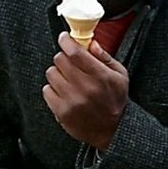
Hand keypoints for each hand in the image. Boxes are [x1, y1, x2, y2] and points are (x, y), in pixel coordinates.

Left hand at [43, 32, 128, 149]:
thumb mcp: (120, 76)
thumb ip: (105, 58)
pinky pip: (46, 90)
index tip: (64, 38)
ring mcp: (71, 100)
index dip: (66, 41)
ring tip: (68, 79)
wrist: (112, 130)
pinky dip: (53, 88)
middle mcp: (85, 87)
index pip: (76, 52)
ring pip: (51, 73)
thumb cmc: (116, 101)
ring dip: (58, 73)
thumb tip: (91, 43)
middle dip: (64, 57)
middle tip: (70, 62)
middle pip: (60, 60)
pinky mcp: (61, 111)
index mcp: (101, 76)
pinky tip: (64, 91)